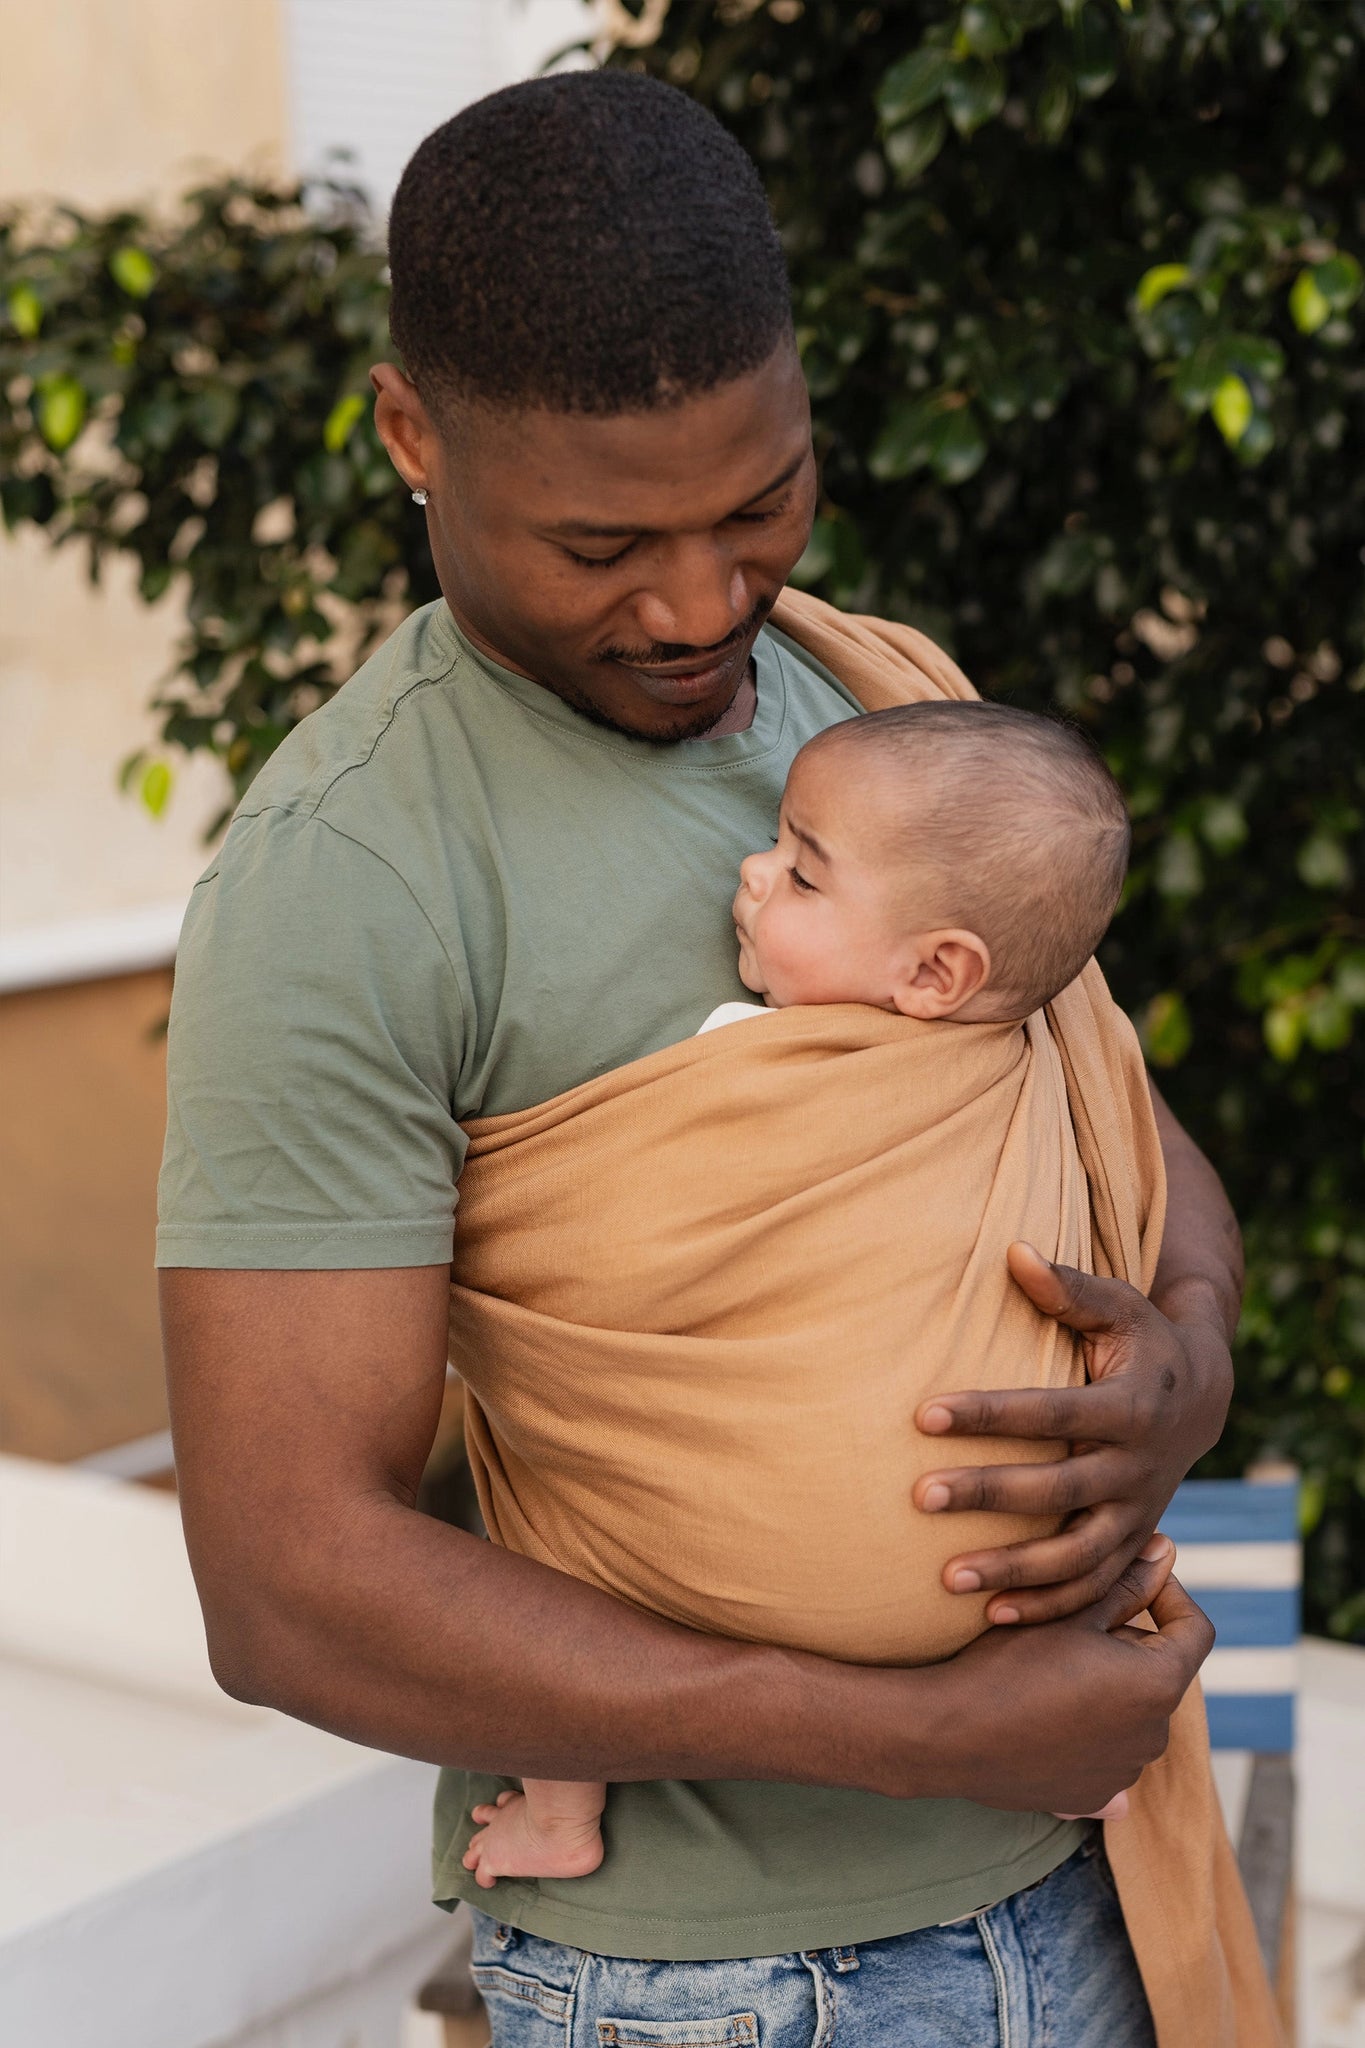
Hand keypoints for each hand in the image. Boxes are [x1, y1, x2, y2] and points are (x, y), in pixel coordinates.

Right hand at [902, 1545, 1212, 1813]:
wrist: (950, 1733)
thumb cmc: (1009, 1663)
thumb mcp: (1069, 1612)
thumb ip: (1128, 1583)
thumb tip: (1167, 1549)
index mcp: (1158, 1684)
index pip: (1194, 1630)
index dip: (1169, 1593)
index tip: (1132, 1575)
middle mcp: (1154, 1735)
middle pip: (1156, 1671)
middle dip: (1126, 1641)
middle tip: (1070, 1618)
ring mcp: (1124, 1772)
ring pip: (1130, 1711)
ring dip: (1106, 1686)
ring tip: (1050, 1664)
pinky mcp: (1093, 1797)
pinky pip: (1104, 1753)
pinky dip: (1086, 1732)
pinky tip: (1045, 1716)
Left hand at [911, 1241, 1233, 1625]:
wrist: (1203, 1397)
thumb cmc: (1141, 1342)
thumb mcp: (1118, 1307)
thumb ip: (1068, 1288)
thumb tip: (1012, 1251)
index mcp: (1131, 1407)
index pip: (1050, 1412)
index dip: (988, 1414)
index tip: (922, 1415)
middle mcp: (1138, 1469)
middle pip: (1056, 1490)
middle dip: (987, 1495)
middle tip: (918, 1497)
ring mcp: (1138, 1516)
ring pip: (1076, 1559)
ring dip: (1013, 1572)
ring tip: (946, 1580)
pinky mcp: (1132, 1546)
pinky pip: (1092, 1590)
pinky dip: (1048, 1609)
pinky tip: (992, 1617)